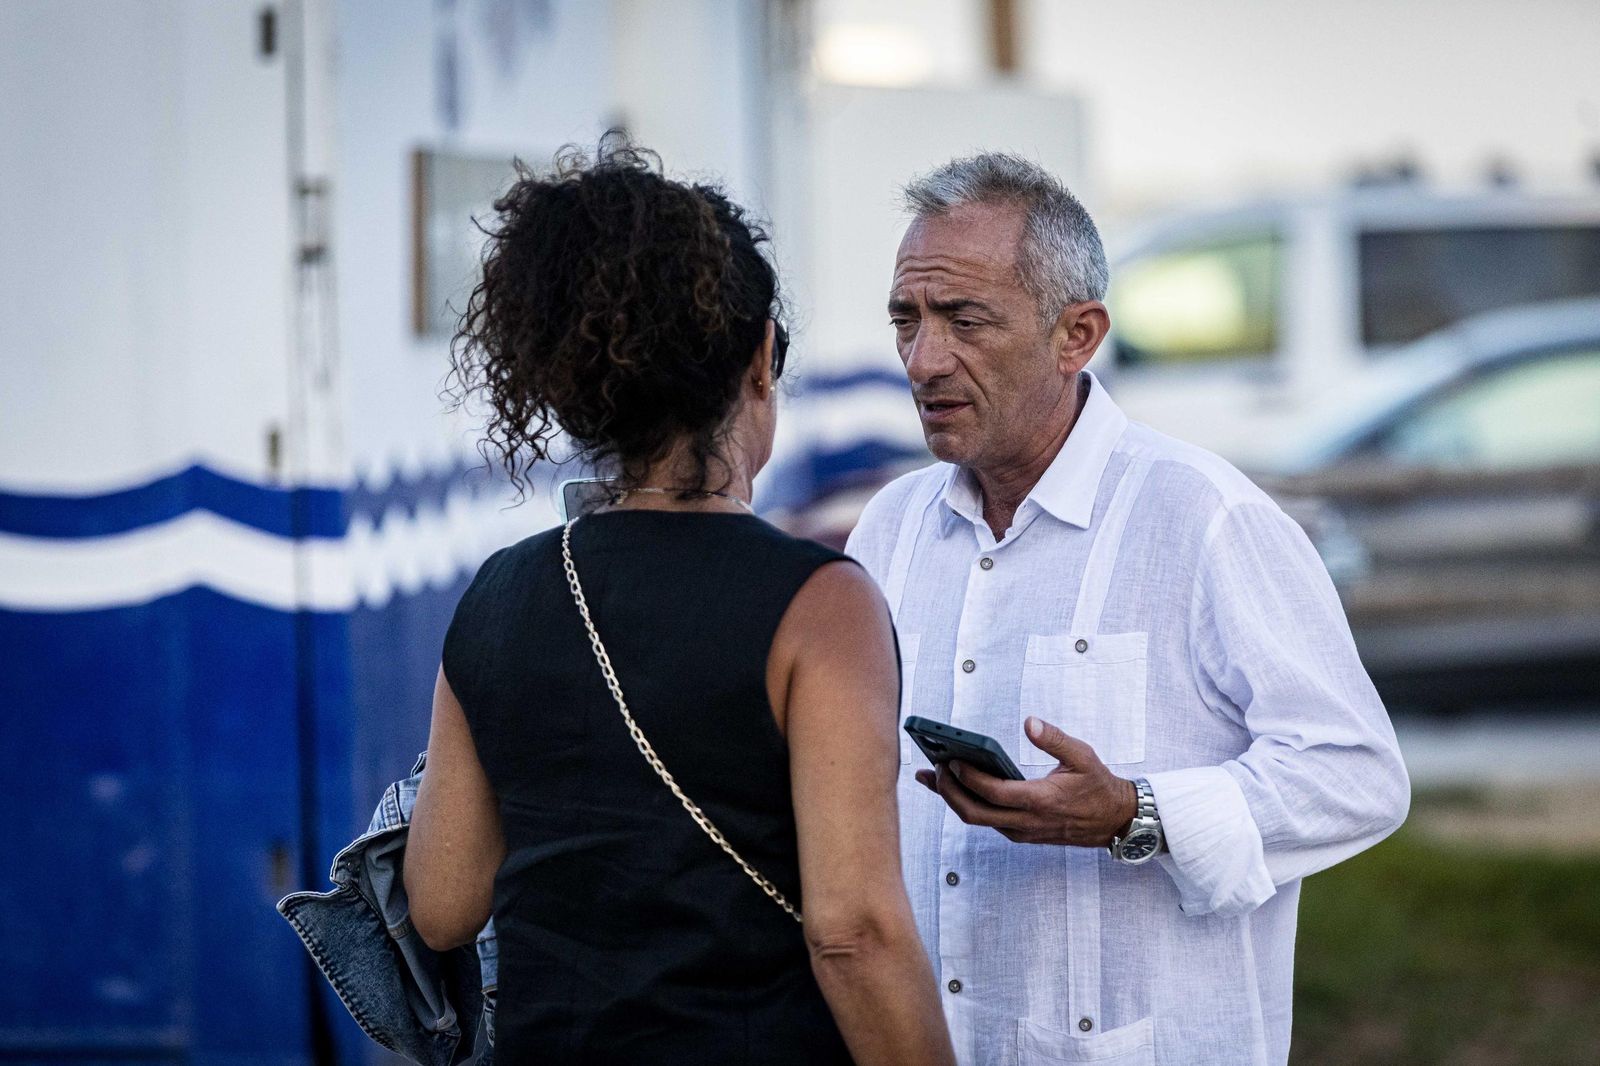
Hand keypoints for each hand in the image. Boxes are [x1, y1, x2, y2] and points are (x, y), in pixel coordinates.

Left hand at [914, 716, 1137, 846]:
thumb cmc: (1097, 786)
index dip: (968, 777)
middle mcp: (1026, 822)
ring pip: (976, 819)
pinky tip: (953, 786)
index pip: (993, 793)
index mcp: (1041, 801)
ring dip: (952, 799)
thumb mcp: (1082, 756)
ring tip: (930, 775)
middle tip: (933, 767)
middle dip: (948, 791)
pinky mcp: (1019, 833)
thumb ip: (1054, 739)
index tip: (951, 758)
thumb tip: (1030, 722)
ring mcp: (1021, 831)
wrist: (1114, 820)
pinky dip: (966, 803)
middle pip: (974, 813)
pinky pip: (985, 821)